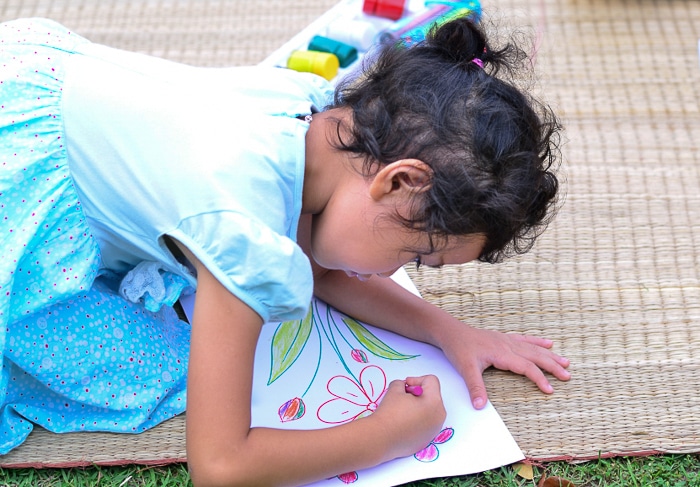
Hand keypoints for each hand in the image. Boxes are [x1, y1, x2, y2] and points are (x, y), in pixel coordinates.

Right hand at [371, 375, 445, 460]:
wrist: (381, 439)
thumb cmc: (389, 412)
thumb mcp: (395, 389)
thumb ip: (403, 383)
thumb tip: (406, 388)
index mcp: (434, 402)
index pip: (432, 381)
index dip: (417, 379)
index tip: (405, 386)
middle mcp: (439, 416)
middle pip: (433, 396)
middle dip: (419, 393)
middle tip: (404, 396)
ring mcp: (435, 430)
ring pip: (430, 410)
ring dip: (419, 406)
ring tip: (403, 410)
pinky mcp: (428, 439)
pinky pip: (427, 423)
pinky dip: (418, 419)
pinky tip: (404, 422)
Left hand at [436, 324, 570, 409]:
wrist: (451, 332)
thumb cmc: (459, 349)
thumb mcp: (465, 369)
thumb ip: (475, 387)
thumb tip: (480, 406)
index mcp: (502, 353)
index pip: (526, 367)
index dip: (539, 378)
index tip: (550, 390)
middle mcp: (507, 345)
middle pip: (535, 356)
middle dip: (552, 366)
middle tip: (567, 376)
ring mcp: (506, 340)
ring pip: (533, 348)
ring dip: (549, 355)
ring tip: (566, 361)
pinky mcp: (503, 338)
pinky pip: (524, 340)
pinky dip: (537, 342)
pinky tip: (548, 342)